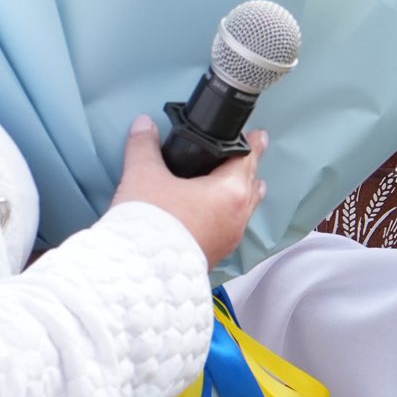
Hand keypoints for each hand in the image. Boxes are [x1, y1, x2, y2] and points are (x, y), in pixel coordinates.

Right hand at [111, 116, 266, 266]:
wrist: (139, 272)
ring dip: (246, 194)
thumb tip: (143, 125)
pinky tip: (219, 216)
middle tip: (252, 152)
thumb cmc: (151, 221)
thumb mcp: (144, 174)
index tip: (258, 134)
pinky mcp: (214, 256)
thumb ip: (144, 145)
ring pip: (244, 210)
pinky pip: (231, 229)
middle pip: (250, 185)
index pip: (246, 158)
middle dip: (250, 168)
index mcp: (230, 192)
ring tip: (247, 185)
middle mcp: (236, 217)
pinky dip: (230, 216)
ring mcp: (227, 240)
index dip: (250, 143)